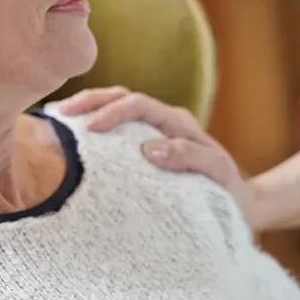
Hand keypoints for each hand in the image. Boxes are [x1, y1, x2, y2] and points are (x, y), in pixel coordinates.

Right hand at [53, 87, 251, 217]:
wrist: (242, 203)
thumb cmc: (229, 189)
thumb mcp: (216, 173)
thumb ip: (189, 157)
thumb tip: (149, 148)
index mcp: (178, 123)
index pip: (139, 104)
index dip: (112, 111)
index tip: (89, 128)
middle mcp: (165, 121)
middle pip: (122, 96)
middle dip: (91, 100)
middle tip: (60, 113)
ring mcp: (155, 132)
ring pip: (117, 107)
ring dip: (89, 108)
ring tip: (57, 117)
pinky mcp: (147, 145)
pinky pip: (119, 129)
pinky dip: (95, 124)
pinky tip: (72, 135)